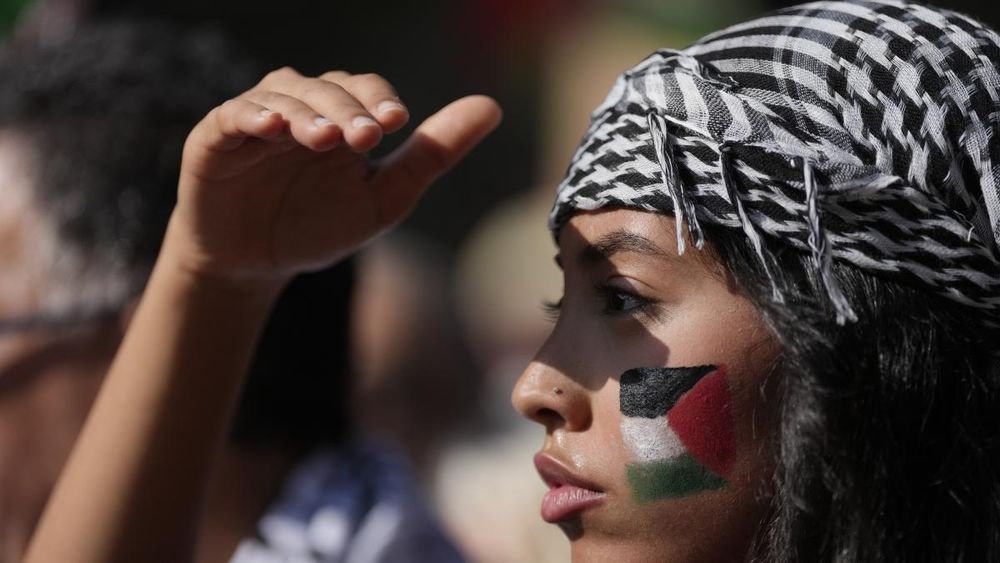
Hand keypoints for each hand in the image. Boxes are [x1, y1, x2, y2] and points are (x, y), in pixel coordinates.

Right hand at [165, 67, 500, 282]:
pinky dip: (253, 115)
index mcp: (342, 118)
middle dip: (349, 109)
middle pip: (327, 89)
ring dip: (308, 113)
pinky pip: (233, 115)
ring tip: (326, 139)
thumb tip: (492, 108)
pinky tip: (273, 127)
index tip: (398, 123)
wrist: (256, 265)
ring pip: (284, 95)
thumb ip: (432, 154)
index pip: (364, 90)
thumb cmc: (319, 225)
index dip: (380, 100)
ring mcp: (257, 119)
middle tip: (367, 136)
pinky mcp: (216, 137)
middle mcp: (301, 108)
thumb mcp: (384, 196)